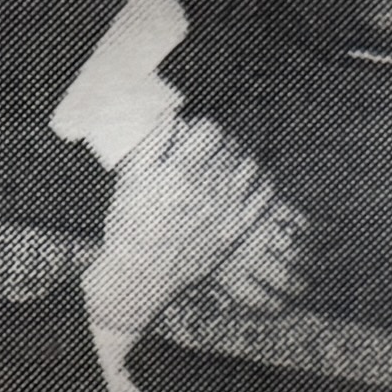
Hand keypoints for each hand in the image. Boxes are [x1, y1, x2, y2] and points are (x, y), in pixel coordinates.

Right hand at [84, 113, 309, 340]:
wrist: (140, 275)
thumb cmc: (130, 226)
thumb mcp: (131, 179)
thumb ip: (152, 143)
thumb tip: (171, 116)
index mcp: (180, 171)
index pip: (209, 130)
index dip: (203, 127)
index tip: (196, 134)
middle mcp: (207, 188)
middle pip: (230, 146)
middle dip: (221, 142)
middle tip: (210, 148)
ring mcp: (225, 210)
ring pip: (249, 166)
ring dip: (242, 157)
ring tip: (230, 161)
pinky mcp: (235, 230)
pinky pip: (262, 196)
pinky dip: (262, 182)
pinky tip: (253, 180)